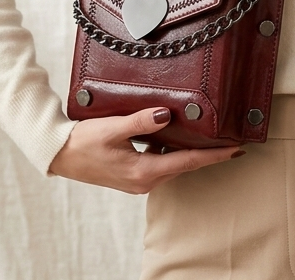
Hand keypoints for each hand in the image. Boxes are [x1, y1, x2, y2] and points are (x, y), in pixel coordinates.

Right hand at [49, 107, 243, 194]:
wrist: (59, 155)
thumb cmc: (83, 142)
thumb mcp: (113, 128)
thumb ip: (141, 121)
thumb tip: (165, 114)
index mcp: (143, 171)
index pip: (188, 162)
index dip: (214, 155)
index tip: (235, 150)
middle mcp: (144, 180)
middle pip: (185, 165)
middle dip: (208, 155)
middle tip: (231, 144)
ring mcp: (138, 180)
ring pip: (173, 165)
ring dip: (191, 154)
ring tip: (210, 139)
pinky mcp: (131, 175)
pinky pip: (160, 164)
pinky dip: (173, 153)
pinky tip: (175, 138)